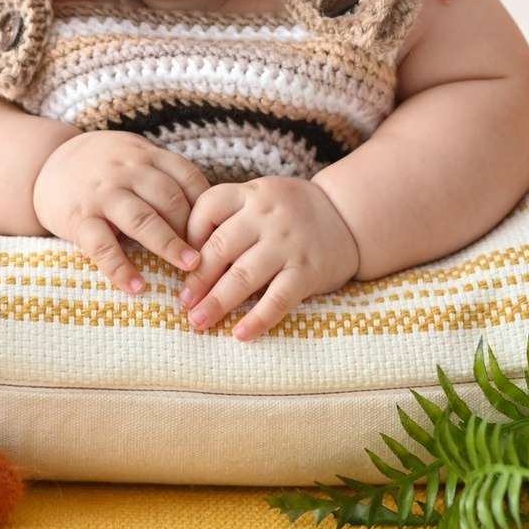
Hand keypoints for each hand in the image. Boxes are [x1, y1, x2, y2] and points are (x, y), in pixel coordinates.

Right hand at [32, 131, 209, 294]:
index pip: (188, 177)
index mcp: (146, 156)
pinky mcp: (78, 218)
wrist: (46, 163)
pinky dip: (120, 269)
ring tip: (190, 269)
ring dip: (169, 245)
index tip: (221, 233)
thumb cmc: (104, 166)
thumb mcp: (135, 158)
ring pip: (141, 219)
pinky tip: (137, 287)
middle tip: (213, 258)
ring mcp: (102, 194)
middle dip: (194, 229)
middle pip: (170, 198)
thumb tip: (210, 216)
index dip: (207, 207)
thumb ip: (165, 177)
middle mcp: (126, 171)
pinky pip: (102, 246)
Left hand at [180, 177, 358, 341]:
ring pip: (243, 276)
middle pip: (221, 246)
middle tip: (182, 303)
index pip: (208, 206)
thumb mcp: (261, 198)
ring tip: (198, 321)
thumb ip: (230, 216)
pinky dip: (257, 319)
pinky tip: (239, 334)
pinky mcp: (307, 271)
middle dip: (197, 278)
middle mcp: (267, 215)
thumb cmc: (291, 212)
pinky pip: (278, 299)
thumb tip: (185, 254)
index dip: (188, 234)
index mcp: (251, 193)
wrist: (348, 217)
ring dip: (217, 302)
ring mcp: (288, 243)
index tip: (179, 260)